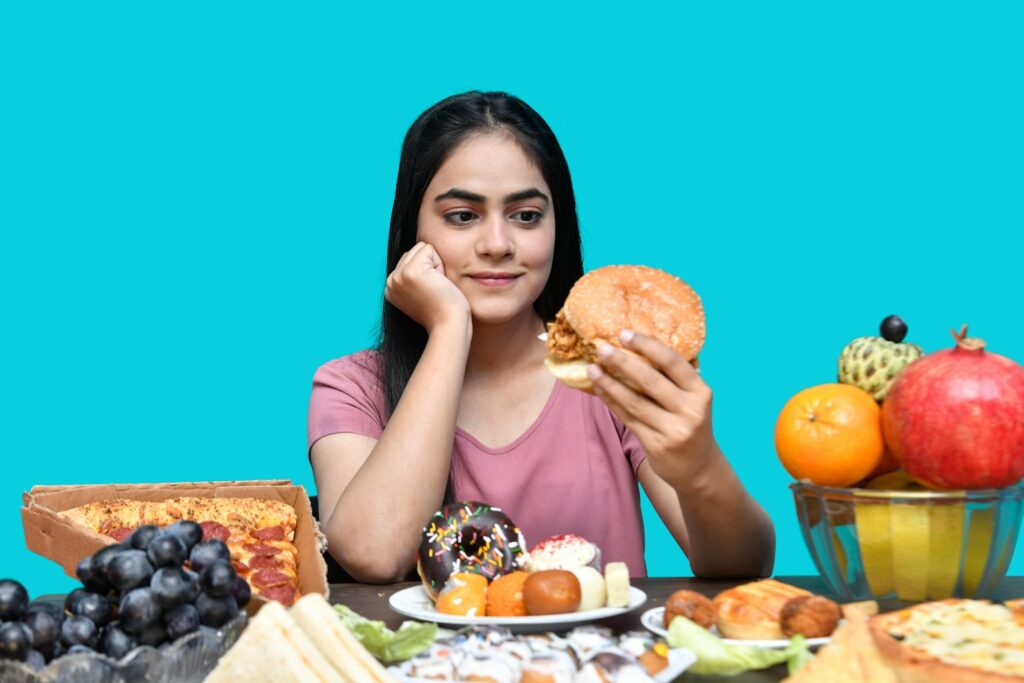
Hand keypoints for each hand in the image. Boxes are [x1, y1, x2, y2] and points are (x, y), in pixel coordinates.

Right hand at [386, 242, 470, 333]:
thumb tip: (420, 252)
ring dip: (435, 265)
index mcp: (391, 288)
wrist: (449, 325)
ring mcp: (398, 276)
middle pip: (414, 251)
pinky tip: (439, 282)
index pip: (409, 259)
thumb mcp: (421, 293)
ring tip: (436, 286)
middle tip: (434, 290)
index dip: (427, 272)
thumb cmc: (443, 311)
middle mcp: (390, 282)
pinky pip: (429, 249)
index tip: (429, 293)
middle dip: (430, 266)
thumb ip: (414, 277)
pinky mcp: (410, 271)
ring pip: (421, 248)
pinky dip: (440, 264)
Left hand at [588, 330, 716, 486]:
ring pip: (634, 401)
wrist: (698, 467)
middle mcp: (690, 411)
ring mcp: (674, 430)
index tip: (624, 334)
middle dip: (622, 362)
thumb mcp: (693, 399)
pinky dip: (611, 401)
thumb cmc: (690, 422)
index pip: (672, 362)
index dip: (647, 346)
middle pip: (650, 381)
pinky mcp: (657, 445)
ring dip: (610, 383)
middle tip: (601, 348)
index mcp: (701, 392)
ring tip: (592, 369)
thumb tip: (639, 345)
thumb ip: (674, 378)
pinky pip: (628, 418)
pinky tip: (599, 389)